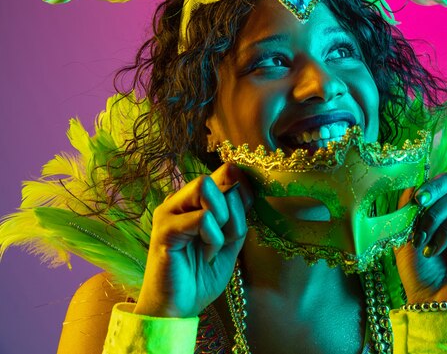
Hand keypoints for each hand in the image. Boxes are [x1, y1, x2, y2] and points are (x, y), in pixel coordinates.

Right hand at [134, 163, 252, 317]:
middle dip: (233, 208)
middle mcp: (178, 202)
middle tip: (229, 237)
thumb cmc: (201, 276)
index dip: (242, 188)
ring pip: (205, 187)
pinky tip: (207, 255)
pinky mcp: (164, 230)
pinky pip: (201, 218)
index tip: (244, 216)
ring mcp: (168, 213)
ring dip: (223, 218)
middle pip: (215, 177)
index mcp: (194, 202)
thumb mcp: (230, 242)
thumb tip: (246, 186)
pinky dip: (213, 237)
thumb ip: (237, 215)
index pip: (223, 173)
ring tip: (216, 245)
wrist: (178, 309)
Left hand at [394, 172, 446, 303]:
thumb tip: (413, 182)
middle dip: (434, 214)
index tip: (418, 200)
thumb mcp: (405, 234)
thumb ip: (408, 206)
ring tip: (434, 250)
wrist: (429, 301)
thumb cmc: (417, 272)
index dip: (434, 186)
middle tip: (421, 236)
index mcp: (446, 211)